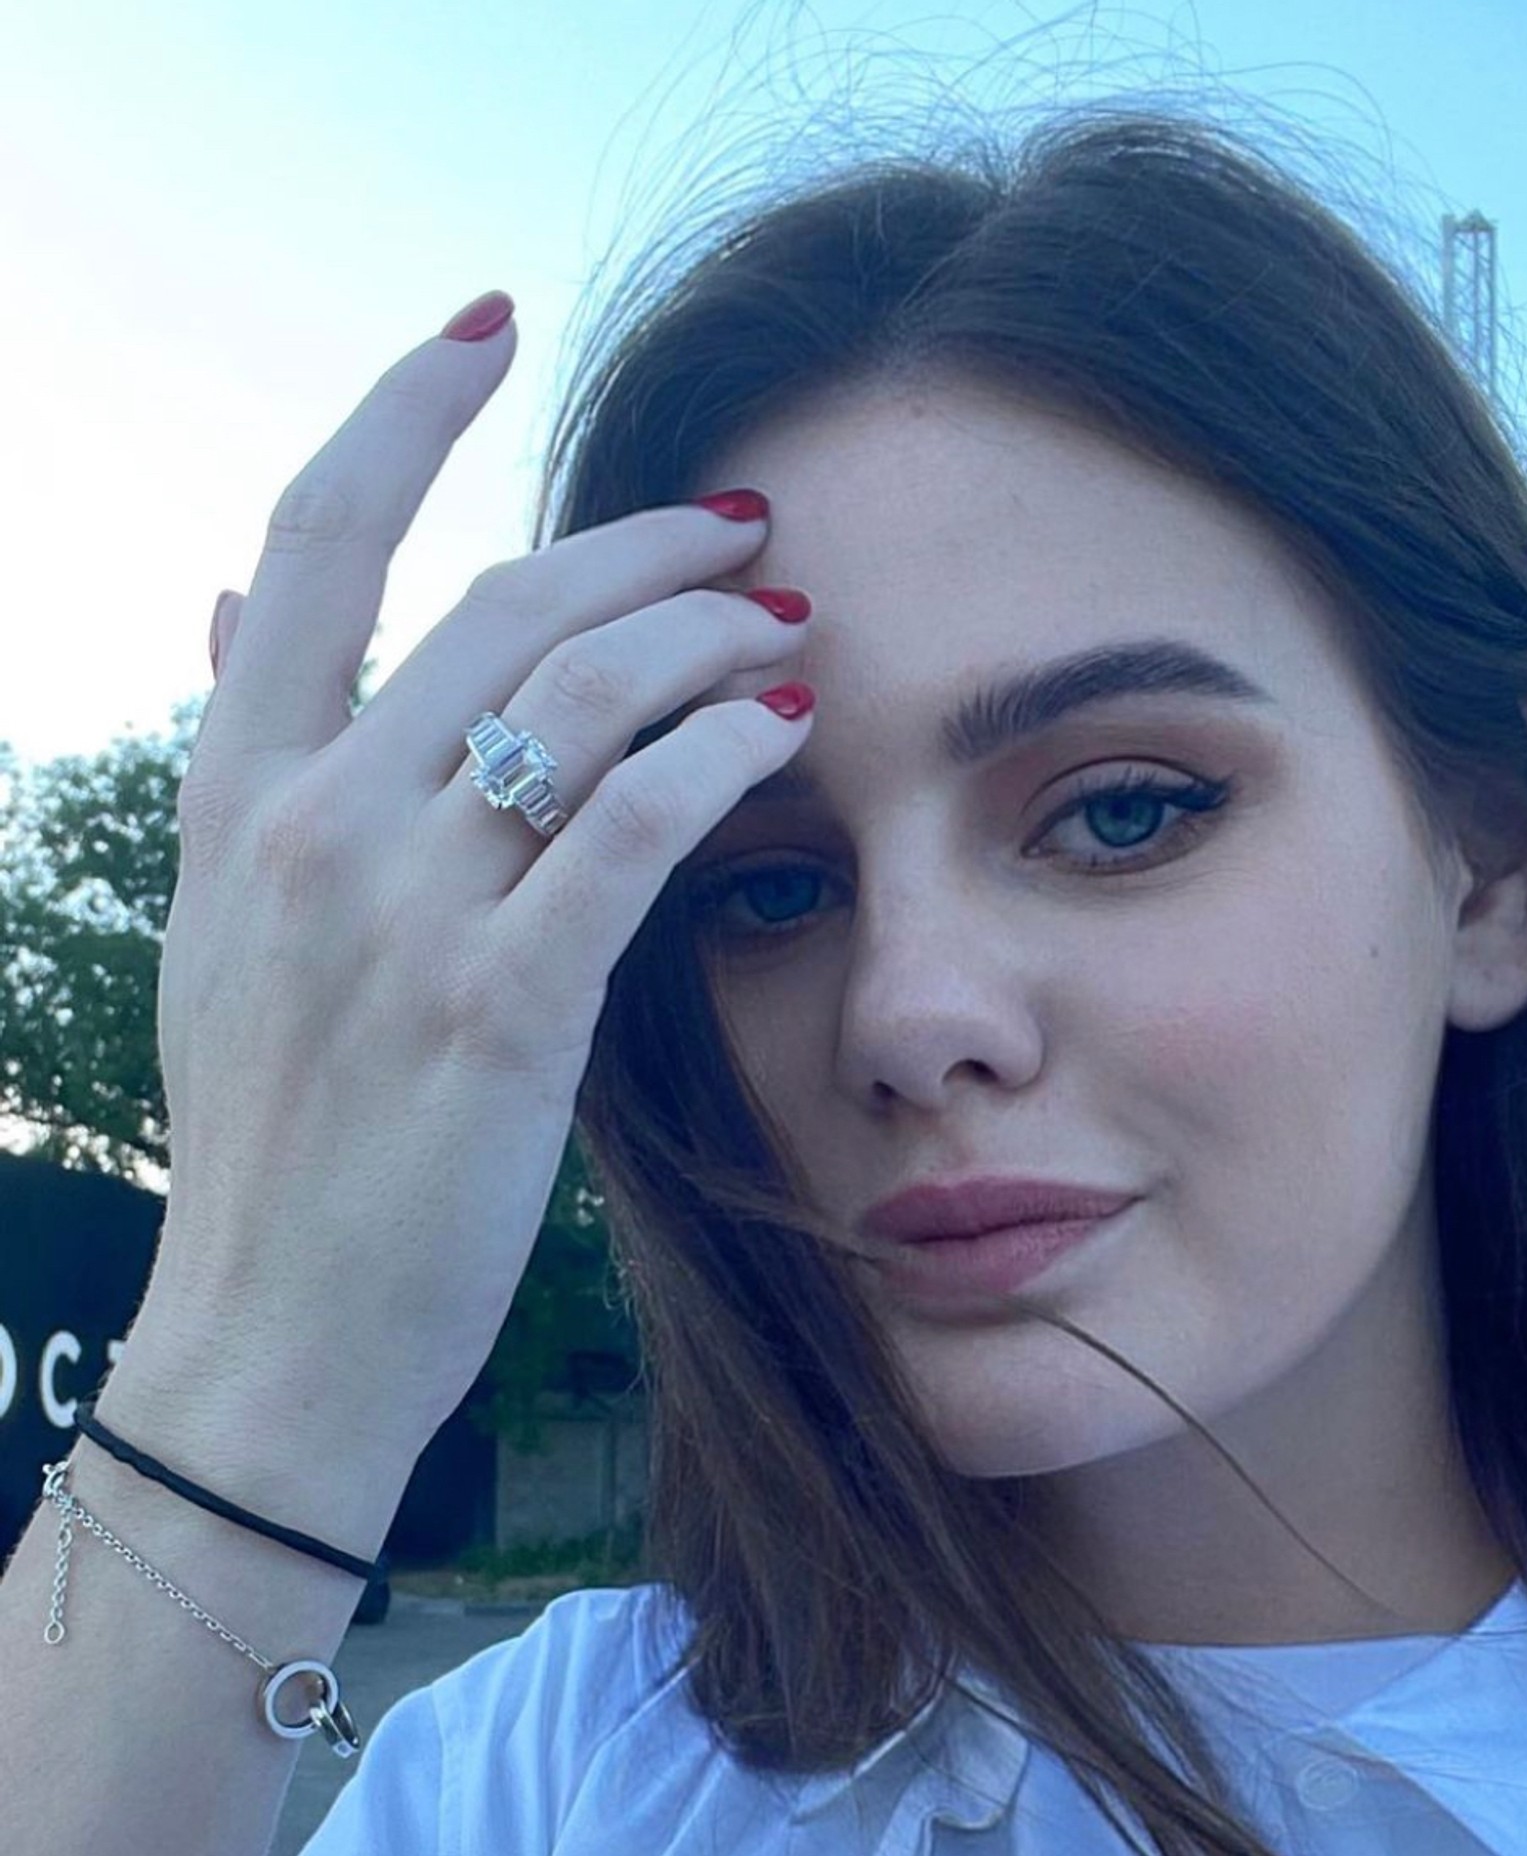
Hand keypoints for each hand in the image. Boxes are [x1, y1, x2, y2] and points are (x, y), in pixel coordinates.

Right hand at [139, 296, 813, 1469]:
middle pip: (497, 602)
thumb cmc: (280, 1148)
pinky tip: (778, 731)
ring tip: (788, 630)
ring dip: (704, 636)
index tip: (487, 326)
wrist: (274, 1342)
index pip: (314, 540)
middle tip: (745, 529)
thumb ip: (249, 763)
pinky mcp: (499, 1009)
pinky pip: (628, 826)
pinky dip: (714, 756)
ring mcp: (398, 914)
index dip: (402, 408)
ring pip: (579, 693)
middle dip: (639, 542)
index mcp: (239, 797)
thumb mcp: (221, 935)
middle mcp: (307, 827)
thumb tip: (231, 604)